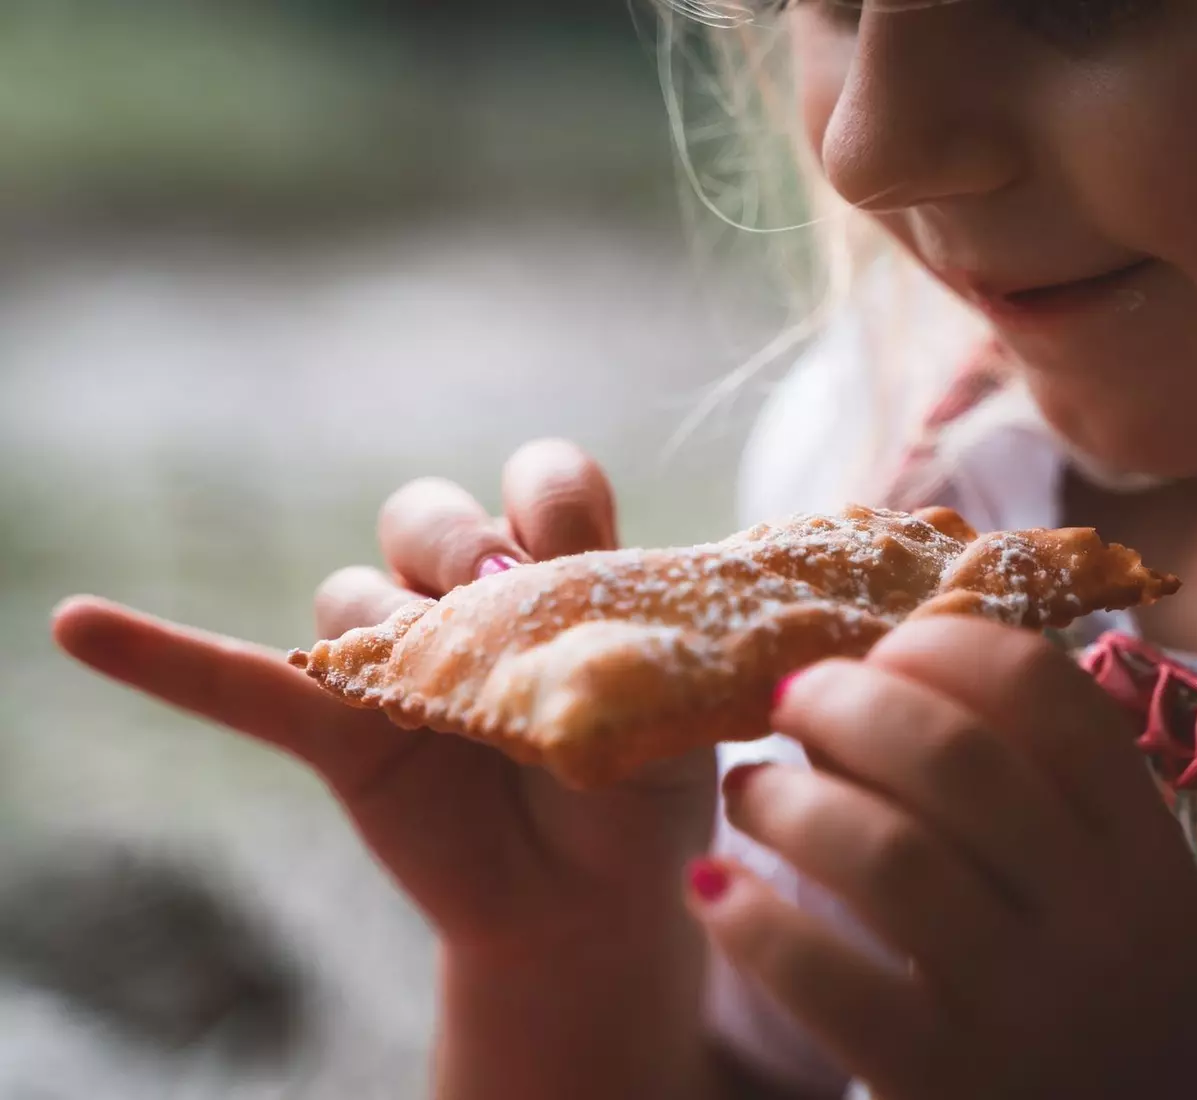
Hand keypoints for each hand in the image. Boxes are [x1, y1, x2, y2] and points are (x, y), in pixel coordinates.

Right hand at [53, 440, 723, 1099]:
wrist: (593, 902)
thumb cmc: (641, 787)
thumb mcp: (658, 697)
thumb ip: (616, 621)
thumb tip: (564, 563)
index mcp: (556, 566)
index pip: (541, 477)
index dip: (551, 495)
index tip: (571, 542)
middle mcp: (465, 596)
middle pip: (427, 513)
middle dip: (458, 545)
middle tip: (500, 606)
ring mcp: (393, 658)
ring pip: (353, 589)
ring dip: (388, 628)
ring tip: (446, 699)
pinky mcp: (335, 728)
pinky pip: (238, 683)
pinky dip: (162, 658)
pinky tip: (80, 626)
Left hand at [688, 617, 1196, 1099]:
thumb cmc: (1108, 1010)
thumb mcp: (1105, 898)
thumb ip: (1019, 799)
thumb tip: (852, 694)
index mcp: (1141, 846)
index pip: (1046, 690)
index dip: (943, 643)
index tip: (880, 650)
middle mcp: (1098, 914)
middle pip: (952, 751)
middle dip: (845, 701)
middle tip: (786, 699)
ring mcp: (1026, 1004)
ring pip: (883, 851)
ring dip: (786, 800)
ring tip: (748, 792)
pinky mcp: (947, 1084)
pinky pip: (826, 976)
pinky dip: (752, 919)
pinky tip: (714, 891)